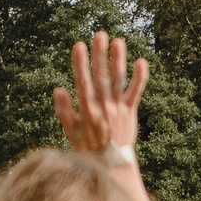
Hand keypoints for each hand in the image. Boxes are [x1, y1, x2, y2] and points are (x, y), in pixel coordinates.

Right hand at [52, 32, 149, 155]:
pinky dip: (140, 78)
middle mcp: (103, 108)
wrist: (111, 165)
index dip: (80, 64)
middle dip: (100, 56)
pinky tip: (141, 62)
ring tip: (118, 41)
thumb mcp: (71, 132)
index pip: (83, 83)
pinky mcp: (130, 112)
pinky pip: (135, 93)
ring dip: (118, 61)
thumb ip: (64, 111)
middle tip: (100, 35)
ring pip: (118, 81)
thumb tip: (58, 89)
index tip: (79, 46)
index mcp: (87, 111)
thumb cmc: (88, 148)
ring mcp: (118, 109)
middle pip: (101, 77)